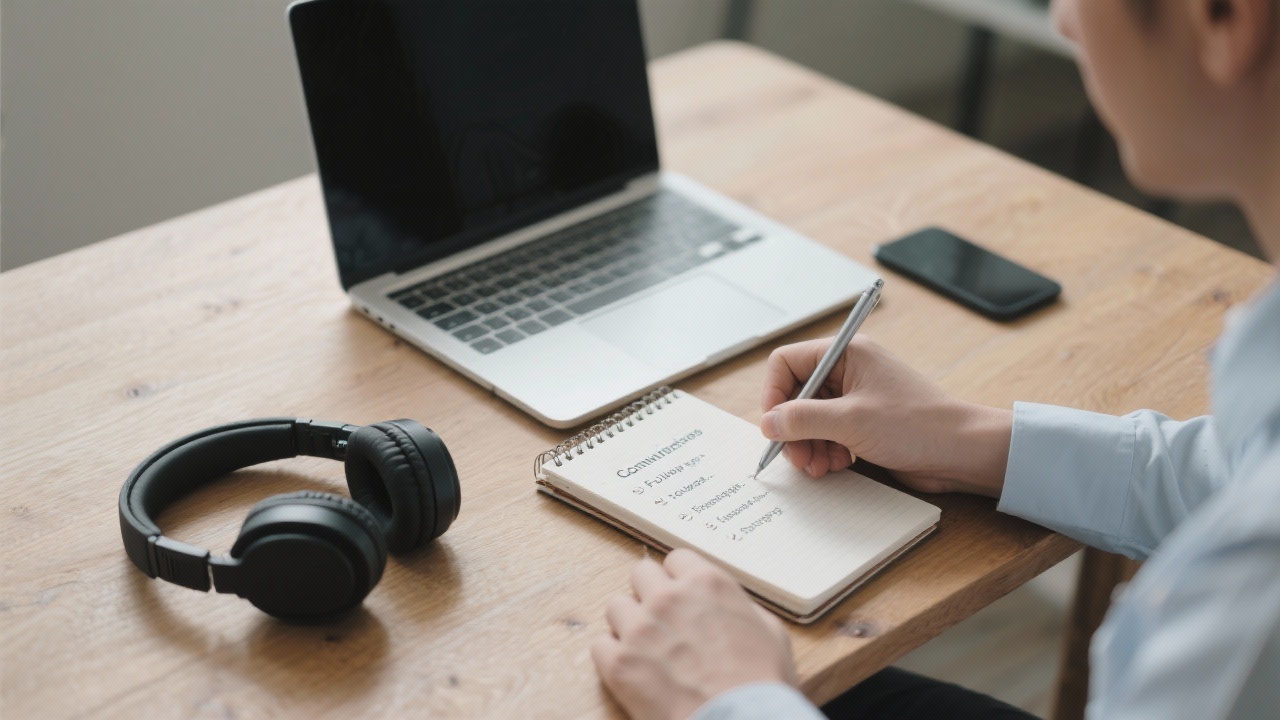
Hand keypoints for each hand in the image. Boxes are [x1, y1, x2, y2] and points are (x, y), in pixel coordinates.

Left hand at [591, 549, 796, 719]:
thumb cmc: (761, 684)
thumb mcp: (769, 630)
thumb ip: (739, 606)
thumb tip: (725, 605)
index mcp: (706, 583)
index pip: (675, 559)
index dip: (678, 578)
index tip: (681, 594)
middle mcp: (668, 598)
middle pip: (640, 574)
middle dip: (650, 594)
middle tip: (662, 620)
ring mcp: (639, 629)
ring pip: (616, 606)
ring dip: (629, 623)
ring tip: (646, 648)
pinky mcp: (619, 663)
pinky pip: (600, 645)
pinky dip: (613, 656)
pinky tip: (633, 669)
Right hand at [760, 336, 1011, 496]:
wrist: (960, 451)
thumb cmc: (917, 425)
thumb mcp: (850, 420)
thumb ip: (803, 419)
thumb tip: (768, 422)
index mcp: (845, 354)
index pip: (787, 362)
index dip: (774, 394)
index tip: (773, 425)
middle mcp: (848, 371)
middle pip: (796, 395)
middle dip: (793, 429)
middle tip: (797, 457)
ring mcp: (856, 397)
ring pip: (810, 418)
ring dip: (808, 445)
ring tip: (819, 466)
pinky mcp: (863, 422)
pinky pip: (828, 434)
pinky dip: (825, 451)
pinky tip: (837, 465)